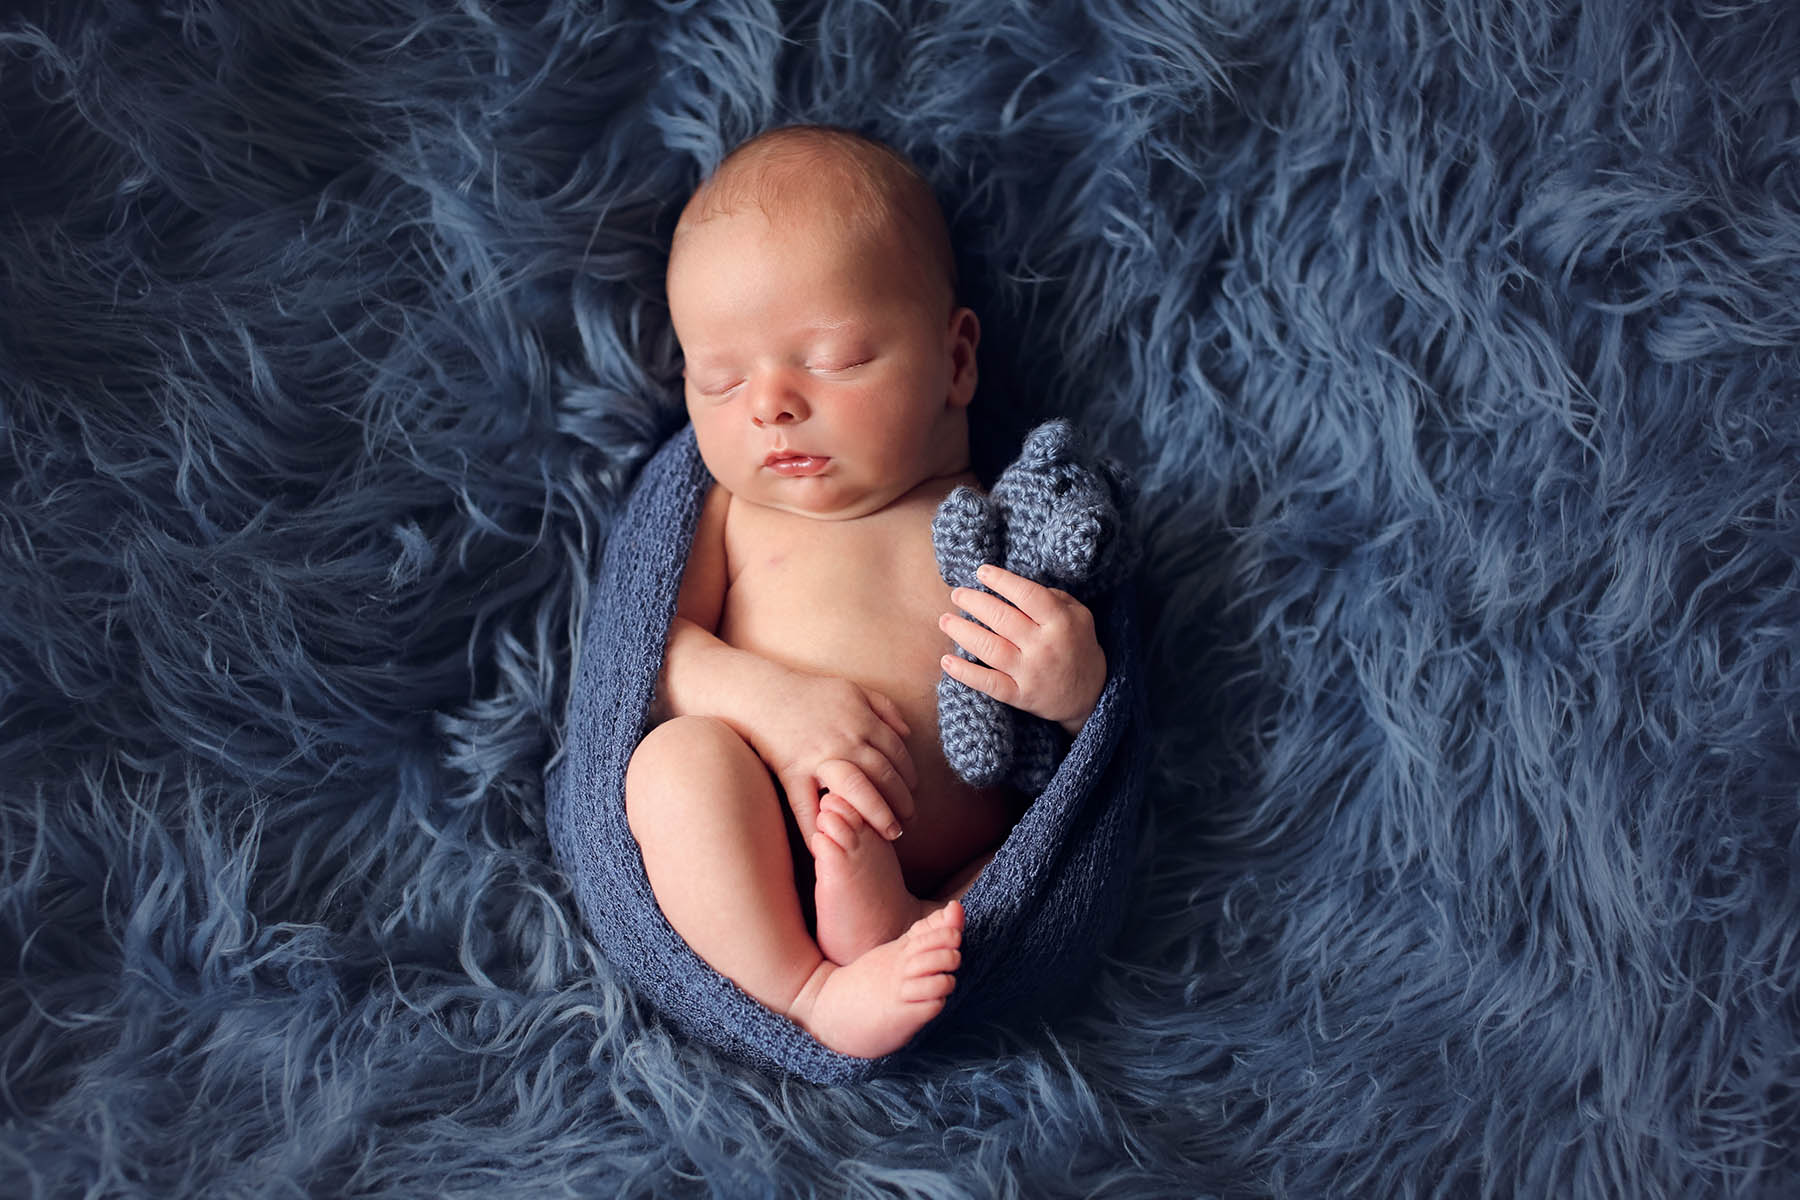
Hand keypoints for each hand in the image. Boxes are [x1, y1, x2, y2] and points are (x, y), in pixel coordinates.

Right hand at [746, 670, 917, 841]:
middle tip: (908, 820)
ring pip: (858, 790)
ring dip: (877, 814)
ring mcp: (820, 757)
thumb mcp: (853, 689)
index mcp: (863, 721)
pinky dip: (818, 826)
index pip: (897, 753)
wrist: (764, 694)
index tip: (913, 792)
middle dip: (902, 801)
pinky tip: (830, 842)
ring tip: (888, 833)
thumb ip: (884, 708)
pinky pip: (807, 805)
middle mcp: (847, 740)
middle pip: (884, 774)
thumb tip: (907, 733)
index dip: (910, 776)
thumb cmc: (810, 693)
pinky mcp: (794, 771)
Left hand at [938, 564, 1106, 736]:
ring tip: (945, 620)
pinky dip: (966, 673)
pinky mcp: (1020, 696)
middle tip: (957, 594)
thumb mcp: (1079, 615)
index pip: (1027, 595)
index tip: (981, 572)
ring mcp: (1031, 673)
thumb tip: (1017, 584)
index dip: (1001, 581)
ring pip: (990, 648)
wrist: (1091, 695)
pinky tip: (947, 662)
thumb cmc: (1079, 646)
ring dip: (963, 632)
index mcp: (1060, 622)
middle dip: (974, 603)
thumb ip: (1053, 597)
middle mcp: (1044, 646)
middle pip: (1002, 619)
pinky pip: (989, 684)